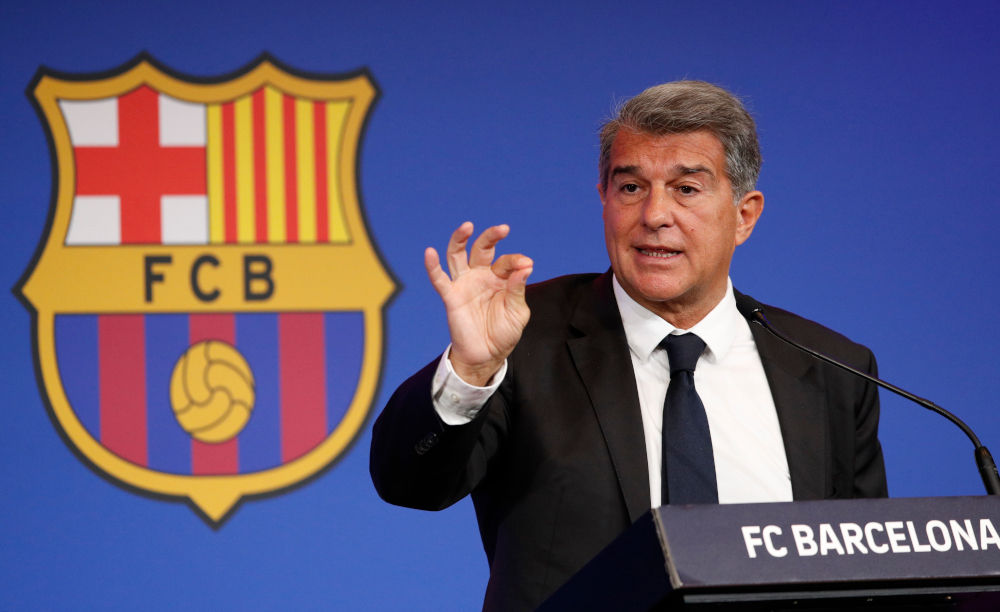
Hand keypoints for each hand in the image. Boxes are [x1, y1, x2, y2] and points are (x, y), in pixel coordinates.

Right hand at [425, 222, 532, 386]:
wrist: (487, 355)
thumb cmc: (504, 333)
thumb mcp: (517, 311)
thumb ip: (518, 289)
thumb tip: (526, 266)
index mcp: (499, 278)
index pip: (506, 262)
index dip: (516, 261)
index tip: (526, 265)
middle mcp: (481, 276)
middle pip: (481, 249)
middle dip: (491, 236)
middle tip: (503, 229)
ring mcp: (464, 284)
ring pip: (458, 255)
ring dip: (460, 239)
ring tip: (467, 226)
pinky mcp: (451, 297)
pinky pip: (439, 279)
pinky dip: (433, 266)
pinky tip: (430, 253)